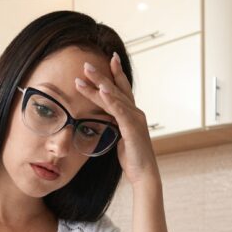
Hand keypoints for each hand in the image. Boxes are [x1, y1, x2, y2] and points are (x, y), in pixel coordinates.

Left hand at [75, 54, 159, 188]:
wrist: (144, 174)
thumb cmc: (132, 158)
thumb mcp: (121, 137)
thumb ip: (115, 124)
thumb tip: (106, 118)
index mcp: (132, 114)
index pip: (122, 90)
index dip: (115, 74)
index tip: (109, 58)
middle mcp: (135, 112)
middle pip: (116, 89)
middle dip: (102, 75)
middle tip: (86, 63)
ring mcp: (135, 119)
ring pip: (115, 97)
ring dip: (100, 83)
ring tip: (86, 72)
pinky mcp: (132, 128)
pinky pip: (119, 111)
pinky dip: (111, 100)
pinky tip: (102, 91)